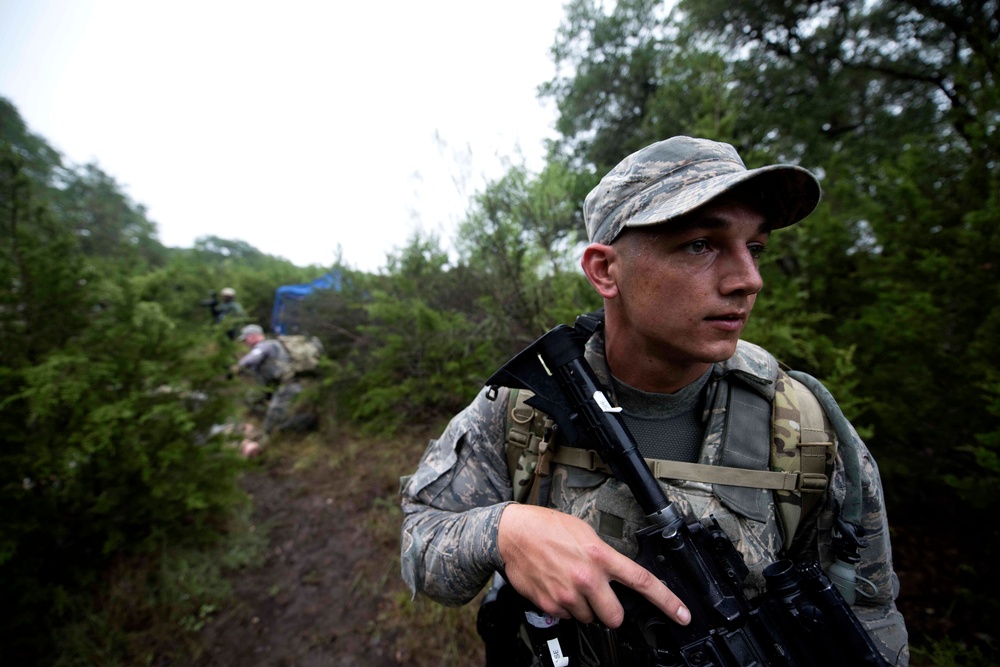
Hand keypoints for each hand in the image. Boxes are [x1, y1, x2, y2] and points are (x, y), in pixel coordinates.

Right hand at [498, 503, 690, 628]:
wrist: (512, 533)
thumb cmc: (547, 527)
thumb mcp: (584, 532)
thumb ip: (604, 556)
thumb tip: (617, 574)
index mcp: (600, 556)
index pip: (642, 582)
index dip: (667, 601)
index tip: (682, 614)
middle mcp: (587, 578)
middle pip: (615, 616)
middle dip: (611, 611)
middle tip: (600, 596)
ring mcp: (568, 594)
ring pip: (589, 618)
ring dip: (585, 607)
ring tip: (571, 583)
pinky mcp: (550, 604)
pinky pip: (567, 617)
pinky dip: (565, 607)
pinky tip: (557, 586)